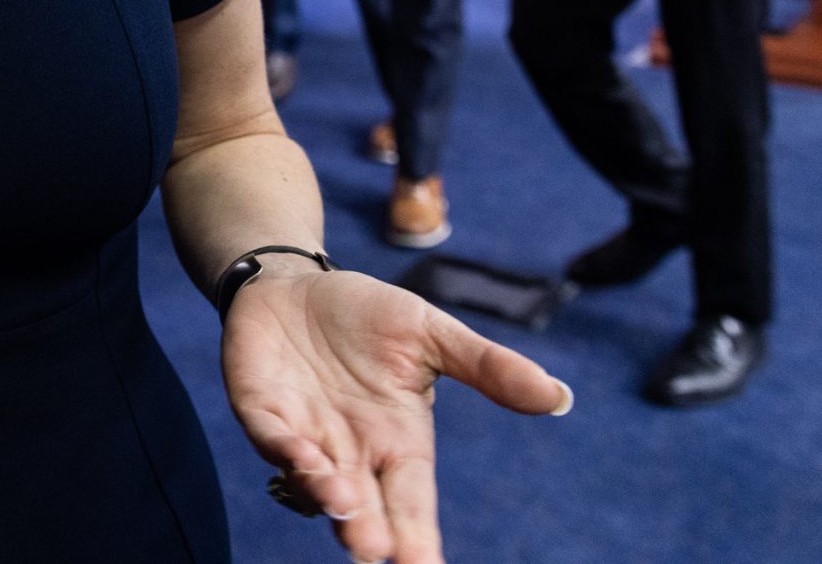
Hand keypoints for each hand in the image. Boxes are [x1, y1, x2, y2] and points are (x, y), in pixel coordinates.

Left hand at [224, 270, 570, 563]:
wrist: (294, 284)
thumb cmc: (365, 316)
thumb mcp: (431, 334)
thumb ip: (487, 368)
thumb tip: (559, 396)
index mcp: (398, 442)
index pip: (412, 502)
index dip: (418, 537)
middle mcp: (351, 453)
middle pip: (363, 506)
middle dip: (367, 530)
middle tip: (374, 550)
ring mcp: (304, 436)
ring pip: (314, 482)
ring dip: (326, 495)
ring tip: (343, 503)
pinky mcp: (262, 412)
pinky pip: (272, 439)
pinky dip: (284, 451)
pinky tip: (298, 457)